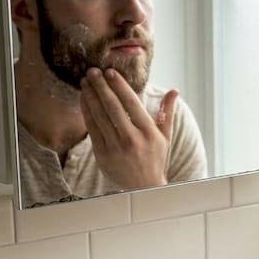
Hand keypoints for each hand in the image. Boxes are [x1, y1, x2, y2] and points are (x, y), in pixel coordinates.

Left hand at [79, 67, 175, 189]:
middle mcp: (132, 139)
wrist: (142, 187)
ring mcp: (115, 147)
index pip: (132, 103)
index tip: (110, 72)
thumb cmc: (154, 158)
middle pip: (113, 107)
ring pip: (100, 116)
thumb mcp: (164, 136)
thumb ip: (166, 112)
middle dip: (101, 86)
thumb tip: (174, 90)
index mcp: (148, 132)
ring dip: (91, 96)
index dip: (119, 86)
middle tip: (93, 71)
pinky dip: (86, 111)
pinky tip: (84, 99)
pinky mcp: (102, 154)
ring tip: (85, 81)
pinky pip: (92, 128)